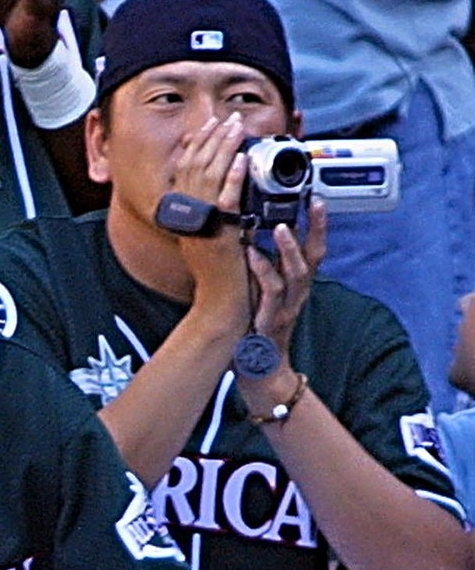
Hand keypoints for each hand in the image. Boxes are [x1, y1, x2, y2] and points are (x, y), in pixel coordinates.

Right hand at [170, 111, 256, 333]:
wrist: (221, 302)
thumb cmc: (220, 273)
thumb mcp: (209, 236)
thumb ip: (212, 211)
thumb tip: (225, 183)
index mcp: (183, 214)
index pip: (185, 170)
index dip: (198, 145)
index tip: (211, 126)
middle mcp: (187, 216)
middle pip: (194, 167)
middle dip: (211, 138)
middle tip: (227, 118)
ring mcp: (201, 224)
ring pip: (207, 178)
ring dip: (222, 149)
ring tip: (235, 128)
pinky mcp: (219, 233)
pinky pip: (224, 199)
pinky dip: (231, 177)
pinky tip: (241, 160)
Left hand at [245, 198, 326, 360]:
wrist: (258, 370)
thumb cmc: (256, 327)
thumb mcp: (264, 293)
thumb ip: (265, 268)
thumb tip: (252, 237)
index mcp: (296, 285)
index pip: (314, 250)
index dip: (318, 226)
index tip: (318, 199)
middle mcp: (296, 294)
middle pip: (314, 257)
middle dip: (317, 229)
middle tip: (314, 204)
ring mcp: (285, 307)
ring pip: (295, 273)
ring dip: (290, 248)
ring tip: (280, 227)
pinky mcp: (270, 319)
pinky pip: (270, 291)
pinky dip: (262, 270)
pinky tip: (252, 254)